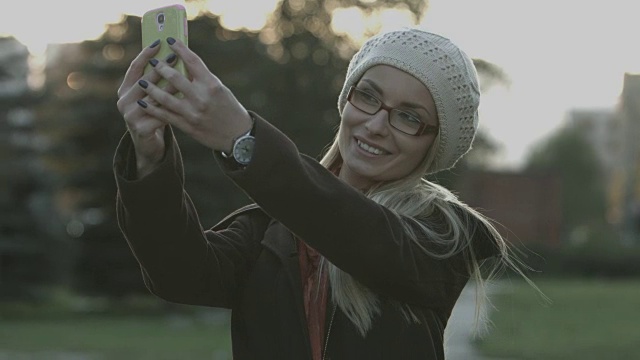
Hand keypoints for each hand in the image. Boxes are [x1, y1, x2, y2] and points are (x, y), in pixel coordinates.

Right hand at [116, 40, 177, 176]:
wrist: (149, 145)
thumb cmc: (154, 115)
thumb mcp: (152, 96)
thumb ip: (157, 81)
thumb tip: (173, 56)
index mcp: (124, 89)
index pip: (134, 67)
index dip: (145, 54)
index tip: (159, 42)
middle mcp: (123, 101)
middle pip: (143, 80)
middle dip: (160, 69)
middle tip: (174, 57)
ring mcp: (130, 116)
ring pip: (153, 97)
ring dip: (168, 88)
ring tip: (183, 78)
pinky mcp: (141, 129)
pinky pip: (159, 115)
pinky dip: (172, 108)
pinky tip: (185, 102)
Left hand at [134, 38, 251, 153]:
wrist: (237, 135)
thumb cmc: (229, 108)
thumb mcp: (220, 89)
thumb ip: (201, 79)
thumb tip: (182, 64)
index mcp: (212, 85)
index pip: (193, 61)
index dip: (180, 49)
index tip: (170, 41)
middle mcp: (202, 97)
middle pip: (175, 78)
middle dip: (160, 68)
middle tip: (152, 62)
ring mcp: (193, 113)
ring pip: (165, 98)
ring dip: (150, 88)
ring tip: (142, 81)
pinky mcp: (188, 126)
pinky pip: (165, 115)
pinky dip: (153, 108)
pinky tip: (144, 102)